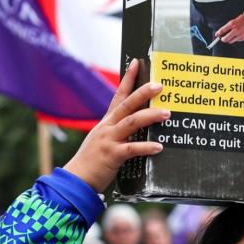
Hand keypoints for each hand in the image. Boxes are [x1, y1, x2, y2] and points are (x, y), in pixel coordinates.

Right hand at [63, 59, 167, 191]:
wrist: (76, 179)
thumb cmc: (93, 161)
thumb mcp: (105, 140)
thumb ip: (120, 132)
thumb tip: (141, 127)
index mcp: (107, 122)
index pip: (118, 95)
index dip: (128, 79)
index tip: (137, 63)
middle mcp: (108, 127)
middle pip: (127, 105)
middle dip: (143, 93)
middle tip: (160, 85)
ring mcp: (109, 140)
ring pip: (131, 123)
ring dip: (150, 116)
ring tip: (167, 113)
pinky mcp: (112, 156)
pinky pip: (131, 149)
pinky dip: (146, 147)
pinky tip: (159, 147)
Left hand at [214, 14, 243, 44]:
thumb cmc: (242, 20)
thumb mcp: (234, 21)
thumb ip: (228, 27)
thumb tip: (222, 33)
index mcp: (232, 24)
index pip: (222, 30)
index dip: (218, 33)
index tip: (216, 35)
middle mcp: (235, 30)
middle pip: (225, 39)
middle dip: (223, 39)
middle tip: (222, 38)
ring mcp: (239, 35)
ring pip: (230, 41)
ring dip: (229, 39)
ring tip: (232, 36)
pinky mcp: (243, 38)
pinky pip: (236, 40)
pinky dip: (236, 39)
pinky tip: (238, 34)